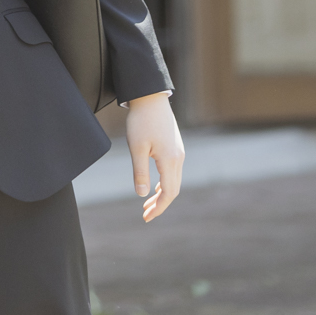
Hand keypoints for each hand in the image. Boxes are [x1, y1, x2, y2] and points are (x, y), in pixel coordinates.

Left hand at [125, 91, 183, 222]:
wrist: (150, 97)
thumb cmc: (141, 121)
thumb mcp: (137, 148)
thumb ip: (140, 172)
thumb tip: (141, 194)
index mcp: (170, 161)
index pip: (168, 193)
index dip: (158, 208)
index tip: (146, 217)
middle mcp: (178, 158)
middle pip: (173, 190)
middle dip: (160, 204)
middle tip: (145, 214)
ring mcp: (179, 152)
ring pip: (174, 181)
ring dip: (162, 194)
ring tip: (147, 204)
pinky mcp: (175, 147)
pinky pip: (173, 171)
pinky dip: (165, 183)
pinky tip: (154, 186)